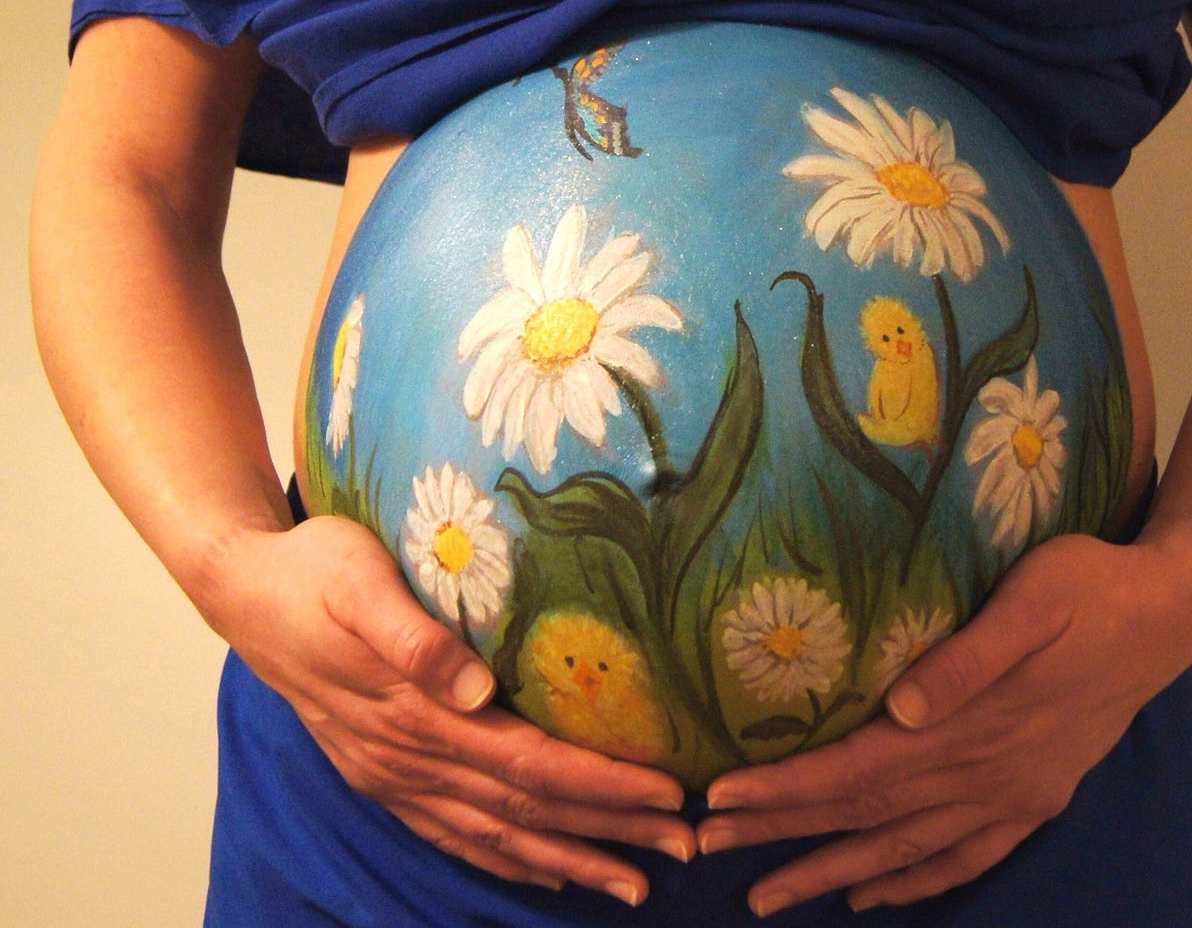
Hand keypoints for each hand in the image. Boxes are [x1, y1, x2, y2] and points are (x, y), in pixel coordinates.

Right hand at [206, 514, 694, 905]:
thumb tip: (473, 686)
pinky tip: (546, 873)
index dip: (599, 784)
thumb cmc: (313, 571)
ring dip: (567, 860)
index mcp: (413, 713)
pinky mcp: (382, 775)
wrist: (244, 591)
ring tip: (633, 884)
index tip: (666, 795)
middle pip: (525, 807)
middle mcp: (407, 758)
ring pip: (494, 833)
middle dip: (607, 831)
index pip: (528, 762)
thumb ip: (411, 635)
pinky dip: (506, 860)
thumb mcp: (356, 580)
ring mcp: (392, 775)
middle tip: (684, 846)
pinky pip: (452, 834)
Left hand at [696, 533, 1191, 915]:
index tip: (721, 800)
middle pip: (867, 813)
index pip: (860, 767)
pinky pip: (968, 856)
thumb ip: (969, 657)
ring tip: (771, 895)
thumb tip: (901, 707)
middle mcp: (989, 772)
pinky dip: (916, 880)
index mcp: (976, 722)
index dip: (788, 787)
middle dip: (784, 835)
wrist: (1172, 612)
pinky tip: (874, 895)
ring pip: (907, 847)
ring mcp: (1015, 793)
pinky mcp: (1037, 797)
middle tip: (709, 849)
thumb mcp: (1035, 599)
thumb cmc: (1091, 586)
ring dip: (833, 871)